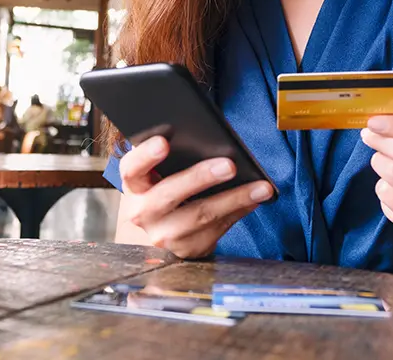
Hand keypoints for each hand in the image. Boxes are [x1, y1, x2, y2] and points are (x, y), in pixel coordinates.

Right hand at [119, 136, 273, 258]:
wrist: (160, 228)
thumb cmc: (164, 187)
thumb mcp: (158, 173)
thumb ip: (173, 158)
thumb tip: (213, 142)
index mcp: (134, 185)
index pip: (132, 168)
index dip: (145, 156)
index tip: (164, 142)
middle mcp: (142, 212)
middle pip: (169, 194)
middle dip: (201, 178)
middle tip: (229, 165)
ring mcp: (163, 235)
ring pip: (200, 216)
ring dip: (234, 199)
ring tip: (260, 187)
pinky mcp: (186, 249)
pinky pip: (217, 229)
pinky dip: (238, 212)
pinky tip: (254, 200)